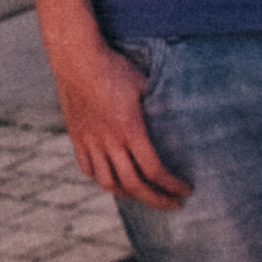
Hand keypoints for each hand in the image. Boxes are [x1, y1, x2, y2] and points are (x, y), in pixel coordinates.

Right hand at [54, 38, 187, 207]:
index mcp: (130, 129)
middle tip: (172, 205)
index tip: (185, 191)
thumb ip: (156, 104)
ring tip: (142, 193)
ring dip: (128, 194)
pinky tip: (112, 177)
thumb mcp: (143, 83)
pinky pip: (87, 168)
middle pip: (134, 185)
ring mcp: (90, 141)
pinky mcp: (76, 136)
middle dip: (156, 200)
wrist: (76, 56)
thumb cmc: (113, 66)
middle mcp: (109, 141)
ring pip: (108, 182)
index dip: (171, 185)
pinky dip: (101, 178)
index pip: (154, 170)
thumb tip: (174, 113)